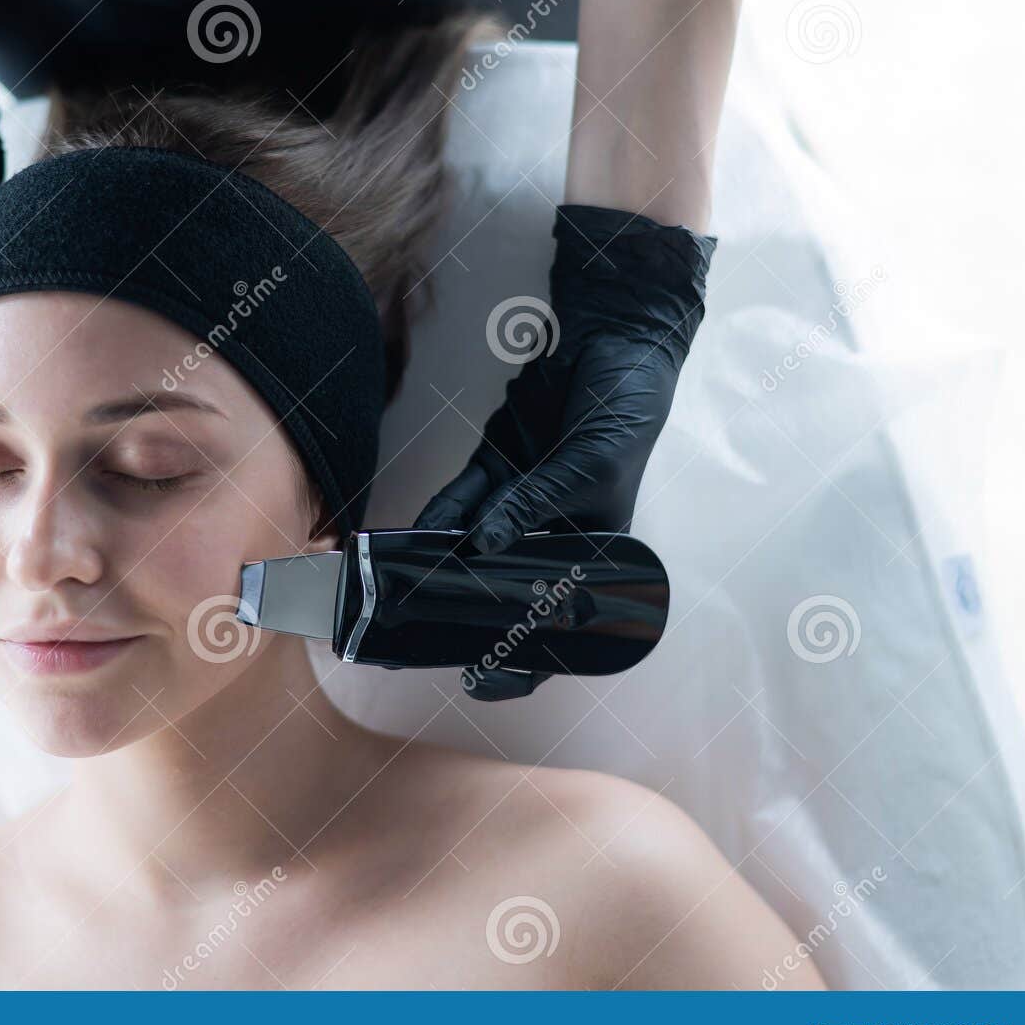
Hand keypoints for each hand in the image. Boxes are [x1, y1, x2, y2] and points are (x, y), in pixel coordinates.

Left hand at [415, 203, 715, 699]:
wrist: (615, 341)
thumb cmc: (626, 412)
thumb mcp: (588, 467)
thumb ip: (533, 507)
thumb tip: (481, 545)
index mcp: (598, 553)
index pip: (561, 622)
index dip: (523, 660)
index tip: (481, 682)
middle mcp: (555, 535)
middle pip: (505, 590)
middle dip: (464, 617)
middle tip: (418, 645)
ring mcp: (521, 502)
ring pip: (472, 547)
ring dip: (437, 568)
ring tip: (398, 597)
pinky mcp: (496, 467)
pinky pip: (458, 502)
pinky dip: (434, 519)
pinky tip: (405, 540)